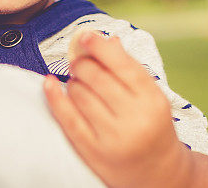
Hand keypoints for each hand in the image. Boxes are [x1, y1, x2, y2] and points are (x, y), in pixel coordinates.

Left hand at [43, 31, 192, 187]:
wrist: (158, 173)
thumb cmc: (152, 125)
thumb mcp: (150, 96)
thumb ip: (129, 68)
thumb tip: (107, 39)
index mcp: (152, 98)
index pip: (121, 64)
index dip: (98, 46)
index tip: (85, 35)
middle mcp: (133, 117)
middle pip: (96, 76)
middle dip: (82, 63)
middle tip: (79, 62)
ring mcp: (112, 136)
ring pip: (80, 94)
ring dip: (74, 81)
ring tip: (79, 82)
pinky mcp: (93, 150)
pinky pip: (67, 118)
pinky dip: (55, 97)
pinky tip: (48, 83)